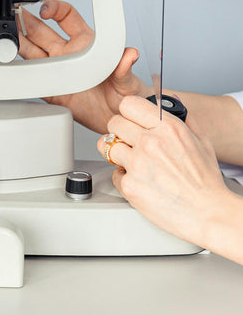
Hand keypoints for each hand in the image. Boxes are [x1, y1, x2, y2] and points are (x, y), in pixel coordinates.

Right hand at [18, 0, 147, 133]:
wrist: (120, 119)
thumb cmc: (125, 93)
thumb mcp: (127, 79)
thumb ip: (125, 67)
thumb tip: (130, 54)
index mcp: (86, 43)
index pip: (66, 17)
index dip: (54, 9)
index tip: (44, 10)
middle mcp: (68, 54)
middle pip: (41, 32)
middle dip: (25, 22)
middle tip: (14, 17)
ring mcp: (58, 71)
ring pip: (32, 52)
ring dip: (19, 44)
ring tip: (6, 38)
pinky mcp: (53, 91)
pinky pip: (33, 79)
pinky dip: (21, 74)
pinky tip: (13, 68)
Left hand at [98, 95, 236, 251]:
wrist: (208, 213)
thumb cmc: (205, 180)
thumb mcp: (201, 141)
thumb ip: (183, 118)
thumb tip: (167, 102)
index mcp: (168, 127)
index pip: (128, 104)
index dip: (128, 113)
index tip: (131, 120)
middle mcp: (150, 142)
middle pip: (113, 123)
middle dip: (120, 132)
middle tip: (130, 143)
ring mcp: (137, 164)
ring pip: (106, 146)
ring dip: (117, 153)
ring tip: (132, 162)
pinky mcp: (129, 185)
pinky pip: (114, 174)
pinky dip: (124, 179)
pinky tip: (141, 182)